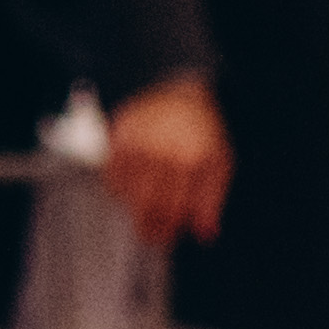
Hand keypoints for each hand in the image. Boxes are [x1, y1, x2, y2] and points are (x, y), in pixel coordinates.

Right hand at [101, 74, 233, 246]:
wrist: (175, 91)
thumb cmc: (200, 133)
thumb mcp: (218, 164)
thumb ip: (211, 201)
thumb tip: (205, 235)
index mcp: (191, 161)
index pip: (173, 210)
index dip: (166, 230)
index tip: (164, 237)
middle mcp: (162, 153)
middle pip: (145, 206)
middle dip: (146, 226)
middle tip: (149, 234)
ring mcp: (137, 145)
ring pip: (126, 195)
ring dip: (132, 205)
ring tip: (143, 203)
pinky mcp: (117, 139)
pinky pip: (110, 178)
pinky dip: (118, 188)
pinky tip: (130, 185)